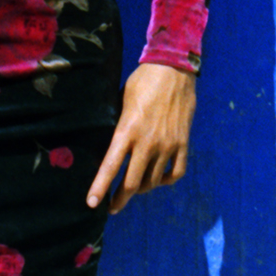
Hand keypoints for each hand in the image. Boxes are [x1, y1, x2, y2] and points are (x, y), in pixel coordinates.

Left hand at [87, 63, 195, 211]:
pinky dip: (165, 180)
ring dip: (142, 188)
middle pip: (132, 183)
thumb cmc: (142, 82)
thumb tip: (111, 148)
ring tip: (134, 187)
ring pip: (153, 181)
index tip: (92, 204)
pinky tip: (159, 179)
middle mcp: (148, 142)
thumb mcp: (121, 103)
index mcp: (127, 131)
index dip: (100, 188)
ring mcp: (168, 145)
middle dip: (120, 199)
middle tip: (112, 207)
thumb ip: (118, 128)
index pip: (110, 167)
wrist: (174, 69)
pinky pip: (175, 173)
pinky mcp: (183, 143)